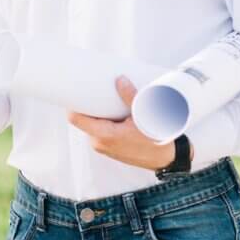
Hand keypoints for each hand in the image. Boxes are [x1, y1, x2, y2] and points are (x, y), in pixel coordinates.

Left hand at [67, 76, 193, 170]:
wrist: (167, 159)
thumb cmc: (156, 140)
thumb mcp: (144, 116)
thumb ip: (130, 97)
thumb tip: (120, 79)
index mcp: (104, 135)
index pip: (75, 118)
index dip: (73, 103)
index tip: (76, 89)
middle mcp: (99, 143)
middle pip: (83, 119)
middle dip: (88, 105)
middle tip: (96, 88)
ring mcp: (104, 147)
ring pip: (92, 124)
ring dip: (98, 113)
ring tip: (108, 98)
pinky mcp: (110, 148)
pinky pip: (100, 130)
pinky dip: (104, 121)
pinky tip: (114, 112)